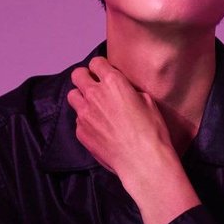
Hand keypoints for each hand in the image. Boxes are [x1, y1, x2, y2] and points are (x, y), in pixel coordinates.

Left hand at [67, 56, 173, 177]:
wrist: (142, 160)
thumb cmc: (151, 130)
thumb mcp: (147, 101)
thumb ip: (130, 91)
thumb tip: (125, 93)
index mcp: (113, 82)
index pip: (96, 62)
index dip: (101, 66)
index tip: (104, 72)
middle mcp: (94, 94)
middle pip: (77, 75)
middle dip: (85, 77)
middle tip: (94, 85)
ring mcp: (84, 114)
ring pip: (72, 96)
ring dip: (81, 97)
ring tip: (93, 106)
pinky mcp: (81, 132)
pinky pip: (78, 119)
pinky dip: (85, 120)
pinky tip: (98, 128)